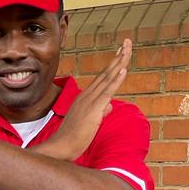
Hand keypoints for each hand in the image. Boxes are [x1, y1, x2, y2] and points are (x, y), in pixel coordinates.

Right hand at [37, 39, 131, 160]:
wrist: (61, 147)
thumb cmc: (73, 137)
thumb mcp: (90, 122)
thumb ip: (100, 111)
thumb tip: (109, 106)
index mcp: (86, 97)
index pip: (103, 77)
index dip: (114, 64)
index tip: (121, 51)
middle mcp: (88, 95)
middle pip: (107, 73)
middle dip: (119, 56)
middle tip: (128, 42)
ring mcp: (90, 101)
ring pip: (108, 78)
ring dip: (119, 62)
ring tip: (127, 49)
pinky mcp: (93, 110)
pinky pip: (107, 92)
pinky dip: (116, 80)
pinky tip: (123, 69)